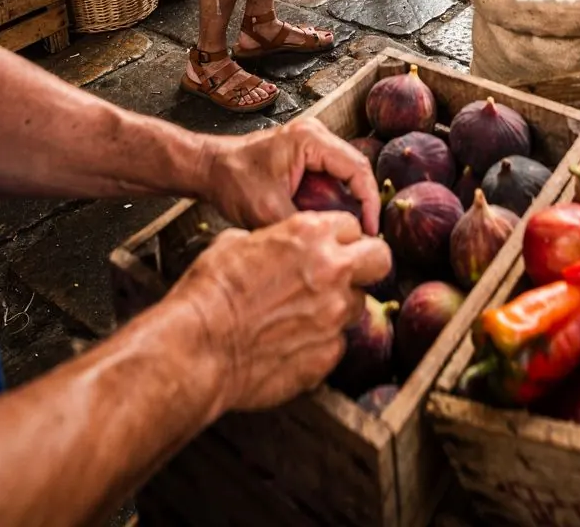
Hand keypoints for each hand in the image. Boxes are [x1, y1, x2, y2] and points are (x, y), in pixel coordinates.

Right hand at [171, 211, 391, 415]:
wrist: (199, 346)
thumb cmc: (210, 292)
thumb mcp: (235, 243)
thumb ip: (270, 241)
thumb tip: (270, 246)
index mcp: (309, 234)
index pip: (351, 225)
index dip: (342, 237)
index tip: (333, 248)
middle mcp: (332, 270)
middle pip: (380, 259)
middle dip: (368, 264)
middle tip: (347, 275)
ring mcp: (334, 314)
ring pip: (358, 305)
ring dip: (339, 307)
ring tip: (304, 316)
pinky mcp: (328, 354)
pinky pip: (338, 344)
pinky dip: (322, 343)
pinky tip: (294, 343)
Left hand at [197, 117, 381, 234]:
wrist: (209, 168)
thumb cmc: (232, 180)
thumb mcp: (267, 210)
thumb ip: (302, 226)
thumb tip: (332, 247)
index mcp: (310, 139)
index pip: (357, 168)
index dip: (370, 201)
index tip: (370, 231)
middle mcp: (316, 134)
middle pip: (356, 169)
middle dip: (363, 203)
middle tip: (366, 235)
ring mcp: (311, 142)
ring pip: (346, 173)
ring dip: (350, 201)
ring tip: (354, 231)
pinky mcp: (305, 153)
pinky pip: (331, 176)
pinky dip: (335, 198)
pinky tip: (332, 220)